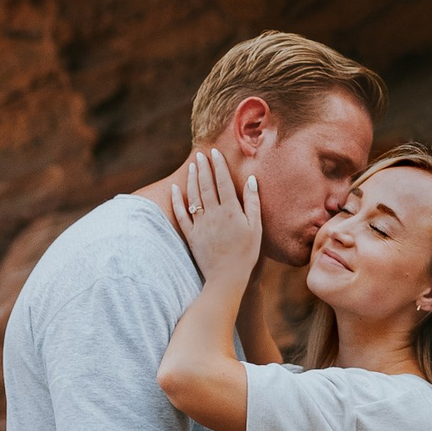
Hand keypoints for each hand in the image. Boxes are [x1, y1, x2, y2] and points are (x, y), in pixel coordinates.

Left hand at [173, 147, 262, 293]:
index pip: (223, 182)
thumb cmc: (246, 254)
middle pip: (206, 185)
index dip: (219, 165)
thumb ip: (253, 203)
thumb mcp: (256, 228)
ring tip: (192, 166)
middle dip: (203, 167)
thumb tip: (252, 180)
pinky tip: (175, 188)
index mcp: (231, 211)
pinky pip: (181, 214)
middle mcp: (214, 214)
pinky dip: (177, 200)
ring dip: (192, 179)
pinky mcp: (191, 235)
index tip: (215, 152)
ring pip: (193, 196)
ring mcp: (200, 224)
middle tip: (200, 154)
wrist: (227, 278)